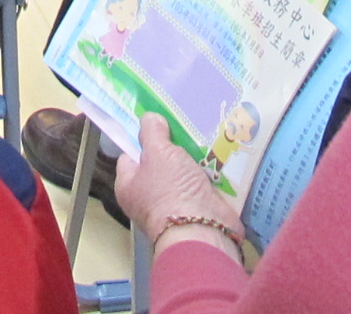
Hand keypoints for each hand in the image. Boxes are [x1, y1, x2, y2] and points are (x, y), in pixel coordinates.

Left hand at [116, 115, 242, 258]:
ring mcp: (176, 203)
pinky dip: (211, 171)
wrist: (202, 230)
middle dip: (173, 146)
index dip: (141, 138)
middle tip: (185, 125)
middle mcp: (149, 197)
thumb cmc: (170, 190)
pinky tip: (220, 154)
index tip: (157, 122)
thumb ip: (152, 132)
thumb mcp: (157, 153)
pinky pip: (203, 183)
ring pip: (184, 172)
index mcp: (130, 185)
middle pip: (160, 163)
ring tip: (205, 134)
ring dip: (195, 158)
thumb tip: (149, 119)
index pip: (130, 156)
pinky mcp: (199, 208)